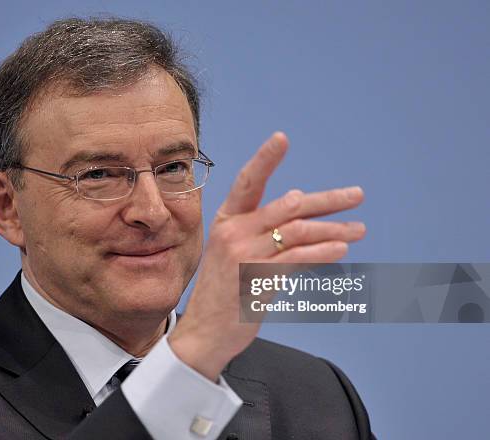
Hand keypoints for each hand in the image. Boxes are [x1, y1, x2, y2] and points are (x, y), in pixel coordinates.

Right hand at [168, 132, 365, 380]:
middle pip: (288, 206)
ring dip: (334, 229)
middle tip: (356, 195)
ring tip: (359, 230)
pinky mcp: (258, 279)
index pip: (248, 182)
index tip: (282, 138)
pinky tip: (341, 248)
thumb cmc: (224, 290)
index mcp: (227, 220)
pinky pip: (297, 259)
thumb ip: (263, 231)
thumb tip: (303, 212)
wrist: (205, 330)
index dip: (265, 159)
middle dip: (327, 200)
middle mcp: (234, 232)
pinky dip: (322, 252)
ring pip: (299, 231)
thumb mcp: (233, 252)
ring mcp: (245, 255)